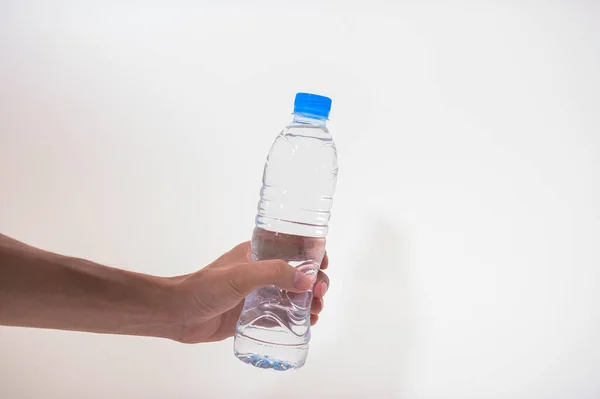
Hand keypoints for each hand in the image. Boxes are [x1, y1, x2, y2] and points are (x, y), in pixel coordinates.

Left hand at [173, 242, 329, 342]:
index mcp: (258, 253)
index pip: (293, 246)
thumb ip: (274, 273)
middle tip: (319, 294)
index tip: (324, 265)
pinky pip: (283, 313)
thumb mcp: (242, 275)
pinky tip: (307, 323)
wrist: (178, 314)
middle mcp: (262, 271)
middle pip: (299, 272)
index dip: (313, 253)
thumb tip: (307, 280)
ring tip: (315, 311)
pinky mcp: (256, 314)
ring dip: (310, 300)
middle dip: (315, 281)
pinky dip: (298, 316)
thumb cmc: (205, 287)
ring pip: (294, 294)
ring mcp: (260, 293)